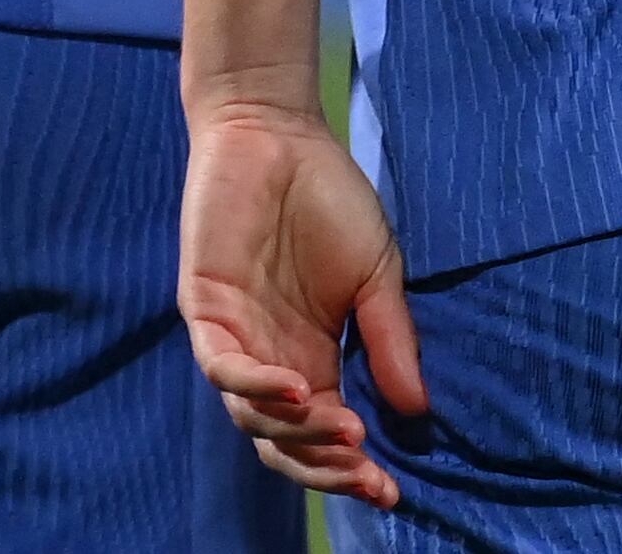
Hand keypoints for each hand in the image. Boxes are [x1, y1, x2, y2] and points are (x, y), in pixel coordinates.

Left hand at [181, 95, 427, 505]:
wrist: (278, 134)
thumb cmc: (329, 199)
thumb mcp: (377, 273)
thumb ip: (390, 339)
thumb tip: (416, 411)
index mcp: (313, 358)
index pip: (326, 433)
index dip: (352, 467)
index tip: (392, 486)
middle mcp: (270, 360)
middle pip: (283, 442)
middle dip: (324, 466)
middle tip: (367, 474)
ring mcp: (234, 338)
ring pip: (251, 417)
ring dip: (298, 433)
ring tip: (345, 429)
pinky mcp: (204, 310)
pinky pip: (222, 367)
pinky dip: (257, 386)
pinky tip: (297, 389)